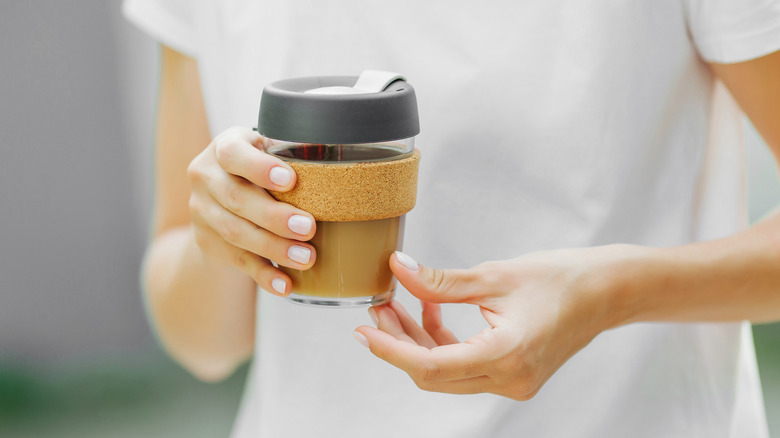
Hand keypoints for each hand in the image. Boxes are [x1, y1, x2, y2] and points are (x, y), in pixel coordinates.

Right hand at [187, 127, 316, 294]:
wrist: (221, 196)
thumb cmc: (260, 168)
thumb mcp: (269, 152)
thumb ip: (291, 155)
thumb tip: (334, 167)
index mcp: (224, 148)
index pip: (234, 154)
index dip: (260, 168)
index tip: (290, 181)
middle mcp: (206, 177)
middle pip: (237, 198)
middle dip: (275, 217)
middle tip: (309, 228)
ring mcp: (201, 210)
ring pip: (236, 232)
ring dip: (274, 248)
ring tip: (306, 258)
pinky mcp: (207, 240)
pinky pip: (237, 260)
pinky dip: (263, 274)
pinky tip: (285, 284)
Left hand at [354, 246, 633, 399]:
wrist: (607, 291)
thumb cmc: (562, 278)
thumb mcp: (494, 275)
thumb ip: (441, 281)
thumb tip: (399, 269)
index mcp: (506, 356)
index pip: (430, 367)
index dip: (391, 350)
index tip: (363, 332)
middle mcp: (510, 380)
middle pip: (434, 374)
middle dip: (399, 343)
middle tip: (379, 308)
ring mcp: (513, 382)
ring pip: (447, 372)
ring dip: (418, 342)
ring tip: (398, 305)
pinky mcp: (514, 375)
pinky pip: (465, 367)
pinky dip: (443, 343)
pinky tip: (431, 312)